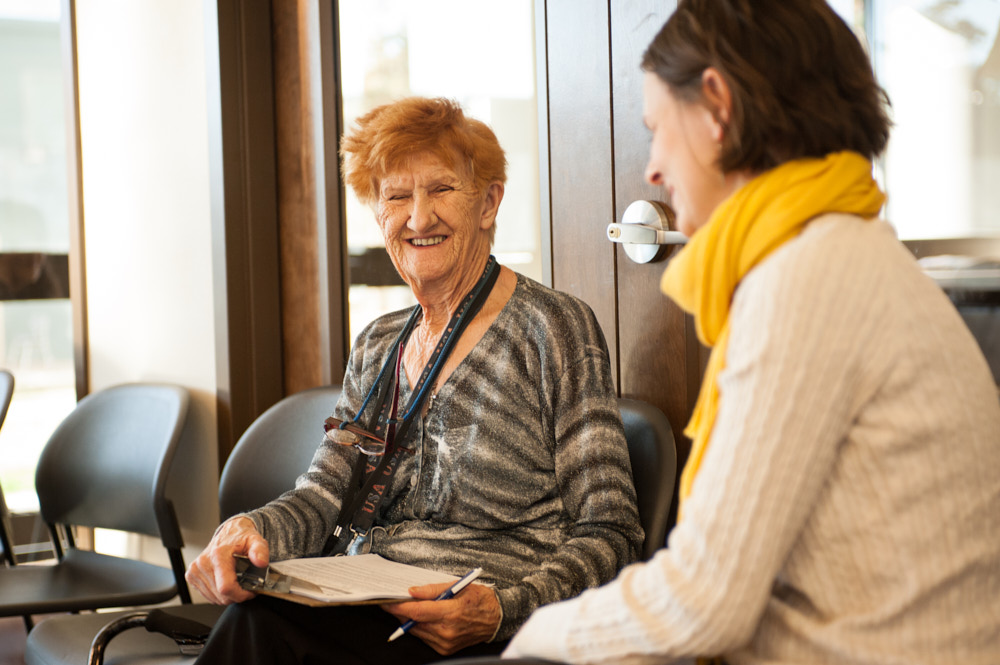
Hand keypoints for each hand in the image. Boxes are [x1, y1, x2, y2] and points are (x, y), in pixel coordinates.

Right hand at [185, 516, 269, 604]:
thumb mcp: (256, 541)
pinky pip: (207, 596)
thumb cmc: (241, 538)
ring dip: (228, 595)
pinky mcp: (191, 576)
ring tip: (236, 581)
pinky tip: (225, 581)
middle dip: (237, 595)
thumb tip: (261, 562)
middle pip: (221, 596)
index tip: (250, 590)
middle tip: (245, 584)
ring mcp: (195, 570)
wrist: (229, 532)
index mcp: (218, 555)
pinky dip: (218, 594)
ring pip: (214, 599)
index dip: (241, 594)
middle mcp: (203, 563)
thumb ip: (260, 551)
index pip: (226, 588)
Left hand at [381, 581, 500, 654]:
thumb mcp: (458, 586)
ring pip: (417, 631)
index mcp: (451, 613)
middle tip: (395, 601)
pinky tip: (424, 618)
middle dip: (401, 613)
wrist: (497, 618)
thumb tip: (412, 592)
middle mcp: (447, 631)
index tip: (387, 602)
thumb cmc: (480, 599)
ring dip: (410, 620)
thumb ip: (432, 590)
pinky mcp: (446, 649)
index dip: (399, 608)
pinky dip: (421, 628)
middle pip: (414, 623)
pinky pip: (425, 638)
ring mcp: (446, 642)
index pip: (417, 612)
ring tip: (410, 608)